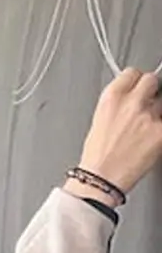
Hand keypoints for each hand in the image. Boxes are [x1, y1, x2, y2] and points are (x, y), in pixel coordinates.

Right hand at [77, 68, 161, 196]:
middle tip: (145, 105)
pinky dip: (159, 131)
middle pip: (151, 81)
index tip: (136, 87)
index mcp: (111, 98)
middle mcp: (132, 103)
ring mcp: (150, 117)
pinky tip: (150, 140)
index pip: (132, 73)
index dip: (135, 81)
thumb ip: (117, 105)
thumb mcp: (99, 121)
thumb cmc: (97, 156)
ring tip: (144, 130)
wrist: (101, 180)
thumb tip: (131, 99)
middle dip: (150, 91)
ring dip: (156, 113)